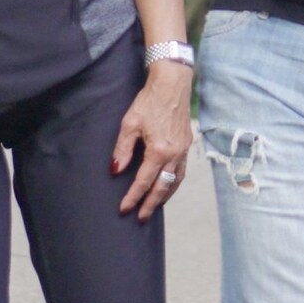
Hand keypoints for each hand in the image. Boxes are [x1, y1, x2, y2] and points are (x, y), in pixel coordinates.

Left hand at [112, 61, 193, 221]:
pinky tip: (167, 187)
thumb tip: (116, 171)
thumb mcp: (129, 123)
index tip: (124, 209)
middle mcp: (174, 154)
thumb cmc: (149, 101)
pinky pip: (181, 172)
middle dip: (150, 205)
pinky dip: (173, 184)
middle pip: (162, 188)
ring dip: (164, 197)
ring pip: (175, 182)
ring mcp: (183, 151)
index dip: (132, 197)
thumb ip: (122, 150)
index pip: (143, 182)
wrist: (172, 84)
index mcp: (159, 150)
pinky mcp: (186, 145)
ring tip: (153, 207)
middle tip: (140, 218)